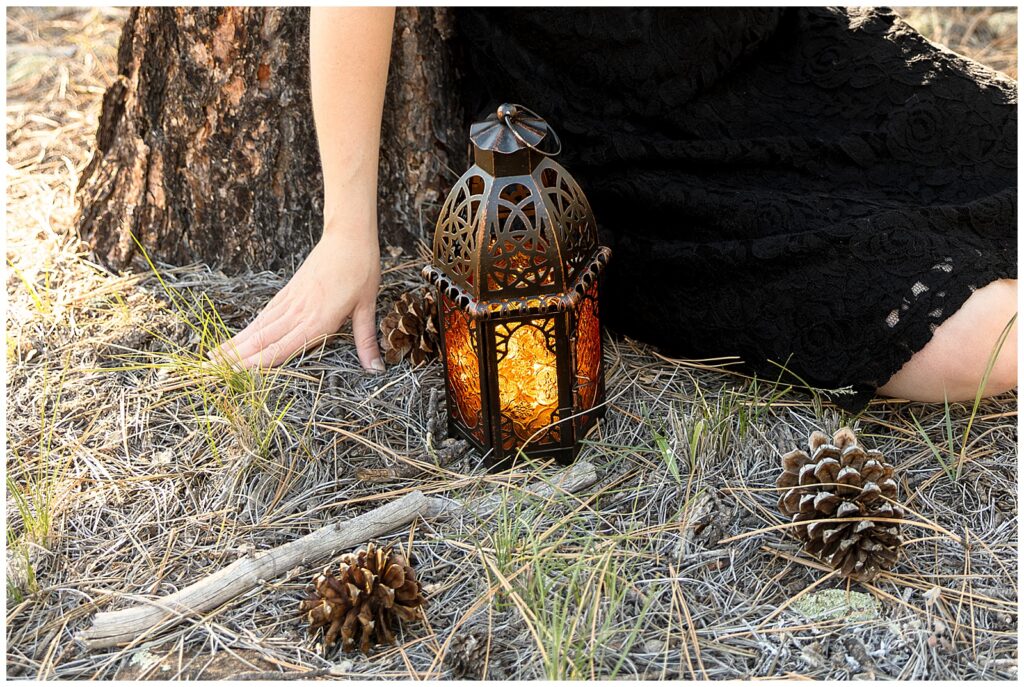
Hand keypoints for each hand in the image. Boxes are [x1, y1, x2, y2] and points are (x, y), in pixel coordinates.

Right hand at [212, 228, 382, 370]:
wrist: (349, 236)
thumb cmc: (361, 270)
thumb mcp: (368, 307)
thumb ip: (365, 341)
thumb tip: (376, 369)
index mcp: (320, 319)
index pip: (284, 347)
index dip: (260, 362)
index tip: (237, 374)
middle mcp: (300, 311)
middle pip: (264, 338)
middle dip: (238, 356)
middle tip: (212, 370)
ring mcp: (291, 300)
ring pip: (260, 326)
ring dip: (237, 343)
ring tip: (214, 357)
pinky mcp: (289, 290)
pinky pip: (266, 313)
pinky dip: (250, 327)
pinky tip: (240, 336)